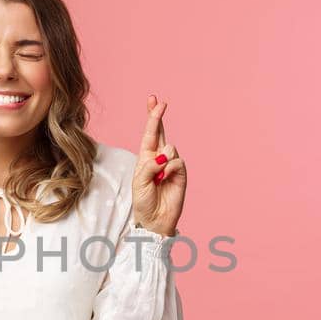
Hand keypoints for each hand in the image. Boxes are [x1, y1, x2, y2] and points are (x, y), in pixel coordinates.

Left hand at [131, 95, 186, 235]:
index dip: (152, 117)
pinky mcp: (181, 173)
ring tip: (157, 178)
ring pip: (170, 149)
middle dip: (159, 116)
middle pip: (161, 132)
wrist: (155, 219)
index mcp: (146, 157)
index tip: (154, 100)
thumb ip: (149, 165)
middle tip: (160, 102)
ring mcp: (171, 165)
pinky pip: (177, 161)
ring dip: (161, 161)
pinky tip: (165, 179)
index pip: (150, 133)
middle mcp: (159, 158)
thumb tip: (165, 154)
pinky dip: (170, 169)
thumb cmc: (143, 201)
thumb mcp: (139, 181)